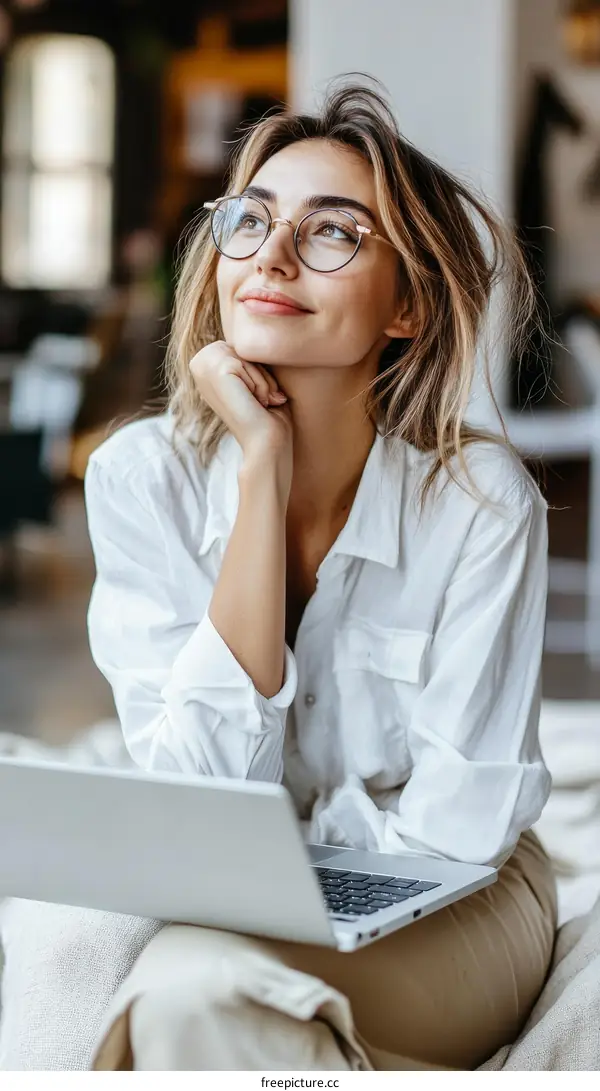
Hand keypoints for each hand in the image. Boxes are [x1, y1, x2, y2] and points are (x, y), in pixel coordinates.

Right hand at [190, 341, 292, 481]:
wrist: (266, 444)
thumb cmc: (267, 414)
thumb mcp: (254, 377)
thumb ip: (248, 354)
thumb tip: (260, 321)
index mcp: (205, 361)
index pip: (243, 343)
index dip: (257, 368)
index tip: (257, 395)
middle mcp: (198, 362)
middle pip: (244, 343)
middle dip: (260, 372)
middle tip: (259, 400)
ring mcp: (203, 365)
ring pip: (247, 352)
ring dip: (261, 379)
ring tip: (258, 401)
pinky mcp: (215, 370)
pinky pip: (248, 361)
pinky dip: (259, 383)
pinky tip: (255, 402)